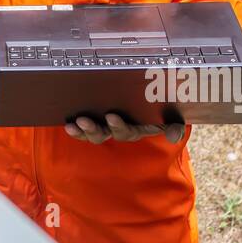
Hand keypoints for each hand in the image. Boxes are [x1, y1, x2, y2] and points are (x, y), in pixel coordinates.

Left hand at [65, 114, 185, 144]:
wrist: (154, 107)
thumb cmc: (161, 112)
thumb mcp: (170, 119)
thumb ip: (174, 127)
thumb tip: (173, 135)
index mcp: (135, 129)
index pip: (126, 131)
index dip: (118, 126)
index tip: (111, 116)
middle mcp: (119, 129)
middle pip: (104, 134)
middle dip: (93, 129)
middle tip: (83, 120)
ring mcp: (106, 126)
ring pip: (92, 132)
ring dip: (81, 129)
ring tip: (71, 125)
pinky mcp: (95, 121)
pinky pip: (83, 128)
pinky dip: (75, 128)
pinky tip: (67, 124)